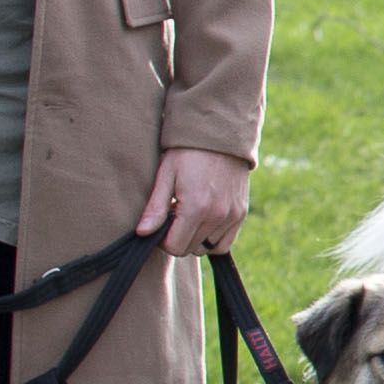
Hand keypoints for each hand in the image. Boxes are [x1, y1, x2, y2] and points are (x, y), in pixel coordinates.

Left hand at [138, 147, 255, 255]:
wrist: (221, 135)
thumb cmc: (188, 153)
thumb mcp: (166, 175)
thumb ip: (156, 208)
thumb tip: (143, 233)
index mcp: (197, 208)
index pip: (175, 247)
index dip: (163, 240)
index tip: (161, 223)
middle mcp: (218, 216)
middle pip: (191, 248)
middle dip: (178, 237)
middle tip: (174, 215)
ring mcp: (232, 216)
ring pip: (207, 247)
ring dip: (195, 238)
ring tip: (189, 216)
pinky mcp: (241, 213)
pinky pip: (225, 242)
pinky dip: (212, 238)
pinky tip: (204, 220)